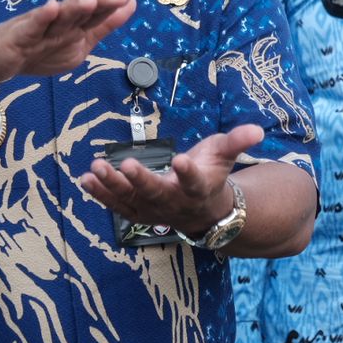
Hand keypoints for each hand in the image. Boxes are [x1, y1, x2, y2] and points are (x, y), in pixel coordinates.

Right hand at [0, 0, 136, 84]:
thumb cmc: (33, 46)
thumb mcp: (76, 40)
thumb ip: (103, 24)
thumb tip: (131, 4)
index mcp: (71, 24)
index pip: (94, 12)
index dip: (112, 4)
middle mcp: (56, 22)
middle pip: (80, 10)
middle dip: (100, 2)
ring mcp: (36, 29)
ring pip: (59, 18)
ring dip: (74, 8)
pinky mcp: (17, 39)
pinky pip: (31, 28)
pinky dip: (41, 18)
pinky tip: (51, 8)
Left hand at [80, 124, 264, 235]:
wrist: (204, 213)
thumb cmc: (213, 174)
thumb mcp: (225, 156)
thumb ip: (237, 142)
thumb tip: (257, 129)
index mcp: (200, 189)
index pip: (195, 181)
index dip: (188, 172)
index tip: (181, 158)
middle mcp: (176, 204)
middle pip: (157, 194)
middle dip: (141, 181)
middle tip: (128, 165)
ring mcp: (154, 211)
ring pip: (132, 202)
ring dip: (113, 186)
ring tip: (96, 169)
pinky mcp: (138, 213)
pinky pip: (117, 206)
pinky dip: (100, 195)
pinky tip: (85, 179)